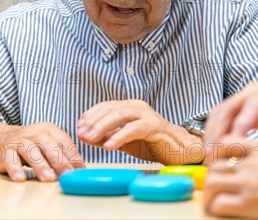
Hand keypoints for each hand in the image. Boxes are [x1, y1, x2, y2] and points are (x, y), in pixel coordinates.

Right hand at [0, 121, 84, 181]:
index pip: (64, 142)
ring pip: (30, 151)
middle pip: (49, 145)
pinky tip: (20, 178)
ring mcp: (19, 140)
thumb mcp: (46, 145)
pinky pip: (10, 159)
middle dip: (59, 161)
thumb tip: (81, 171)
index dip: (73, 157)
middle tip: (67, 175)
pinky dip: (15, 168)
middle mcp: (34, 132)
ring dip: (40, 165)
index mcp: (48, 129)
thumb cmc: (29, 145)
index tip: (79, 172)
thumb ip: (62, 155)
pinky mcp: (5, 150)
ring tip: (48, 179)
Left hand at [77, 100, 202, 163]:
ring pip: (120, 115)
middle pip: (109, 110)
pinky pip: (134, 129)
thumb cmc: (150, 143)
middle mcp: (136, 107)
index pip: (103, 107)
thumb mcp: (123, 140)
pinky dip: (120, 136)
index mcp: (128, 107)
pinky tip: (109, 145)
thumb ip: (106, 136)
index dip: (89, 117)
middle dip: (93, 122)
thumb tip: (85, 136)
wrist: (179, 150)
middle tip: (81, 134)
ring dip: (102, 127)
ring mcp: (146, 114)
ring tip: (90, 139)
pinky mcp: (155, 126)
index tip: (78, 129)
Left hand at [204, 138, 257, 218]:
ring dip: (208, 190)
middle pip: (212, 165)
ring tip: (211, 195)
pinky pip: (220, 204)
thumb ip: (251, 143)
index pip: (221, 144)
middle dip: (208, 173)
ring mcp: (248, 184)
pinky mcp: (250, 204)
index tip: (211, 160)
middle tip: (211, 180)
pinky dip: (215, 205)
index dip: (211, 152)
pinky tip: (219, 206)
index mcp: (254, 147)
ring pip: (211, 183)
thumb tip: (231, 143)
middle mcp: (248, 163)